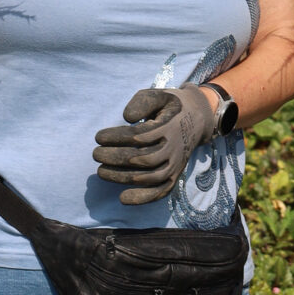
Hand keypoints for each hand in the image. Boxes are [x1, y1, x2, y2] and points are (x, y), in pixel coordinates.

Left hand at [93, 86, 217, 205]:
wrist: (198, 118)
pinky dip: (143, 198)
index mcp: (169, 127)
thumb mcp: (159, 95)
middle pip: (143, 159)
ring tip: (100, 171)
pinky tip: (122, 199)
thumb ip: (142, 102)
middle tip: (95, 154)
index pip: (140, 136)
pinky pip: (161, 191)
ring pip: (149, 177)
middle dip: (115, 158)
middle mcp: (174, 148)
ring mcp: (176, 164)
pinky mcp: (175, 175)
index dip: (116, 138)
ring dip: (122, 178)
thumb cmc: (169, 107)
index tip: (98, 137)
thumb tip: (127, 118)